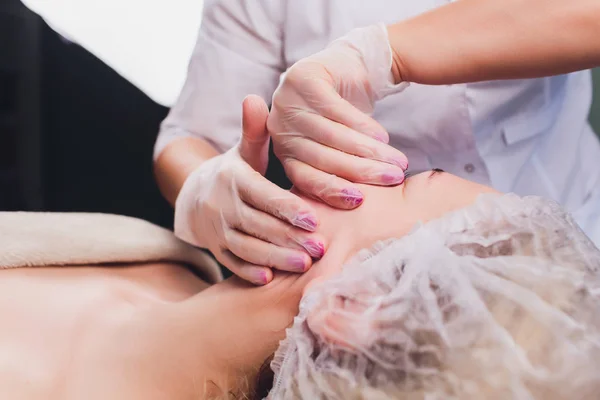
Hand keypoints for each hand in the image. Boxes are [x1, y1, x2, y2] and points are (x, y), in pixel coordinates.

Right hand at [174, 95, 325, 284]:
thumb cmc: (235, 173)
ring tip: (304, 265)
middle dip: (289, 237)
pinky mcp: (216, 248)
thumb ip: (254, 131)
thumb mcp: (243, 151)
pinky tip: (270, 279)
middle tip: (321, 248)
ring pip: (246, 246)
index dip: (286, 207)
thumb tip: (254, 98)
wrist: (196, 196)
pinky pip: (231, 262)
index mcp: (234, 178)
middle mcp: (222, 205)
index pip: (261, 194)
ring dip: (274, 256)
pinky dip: (249, 271)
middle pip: (258, 223)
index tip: (313, 218)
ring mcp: (217, 229)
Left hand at [268, 24, 409, 208]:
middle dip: (359, 172)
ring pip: (330, 135)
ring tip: (396, 161)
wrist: (346, 68)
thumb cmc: (344, 118)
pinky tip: (383, 136)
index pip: (303, 177)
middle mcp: (278, 126)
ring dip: (368, 151)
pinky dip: (362, 126)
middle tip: (392, 180)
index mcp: (282, 150)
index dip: (331, 191)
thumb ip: (338, 174)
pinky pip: (336, 110)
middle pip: (319, 157)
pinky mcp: (303, 78)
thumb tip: (359, 209)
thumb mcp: (337, 148)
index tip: (360, 201)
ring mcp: (287, 100)